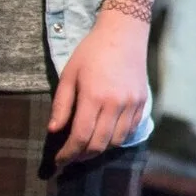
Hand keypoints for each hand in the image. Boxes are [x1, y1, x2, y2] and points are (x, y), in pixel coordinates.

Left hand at [48, 5, 150, 169]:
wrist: (124, 34)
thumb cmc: (91, 52)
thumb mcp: (69, 75)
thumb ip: (61, 105)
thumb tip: (54, 130)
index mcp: (94, 96)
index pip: (80, 137)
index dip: (68, 154)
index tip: (59, 161)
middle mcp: (115, 103)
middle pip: (99, 144)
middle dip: (82, 156)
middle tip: (70, 158)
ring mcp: (132, 104)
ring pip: (116, 141)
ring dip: (100, 149)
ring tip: (87, 148)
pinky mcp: (142, 102)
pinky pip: (130, 130)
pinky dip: (116, 139)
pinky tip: (105, 135)